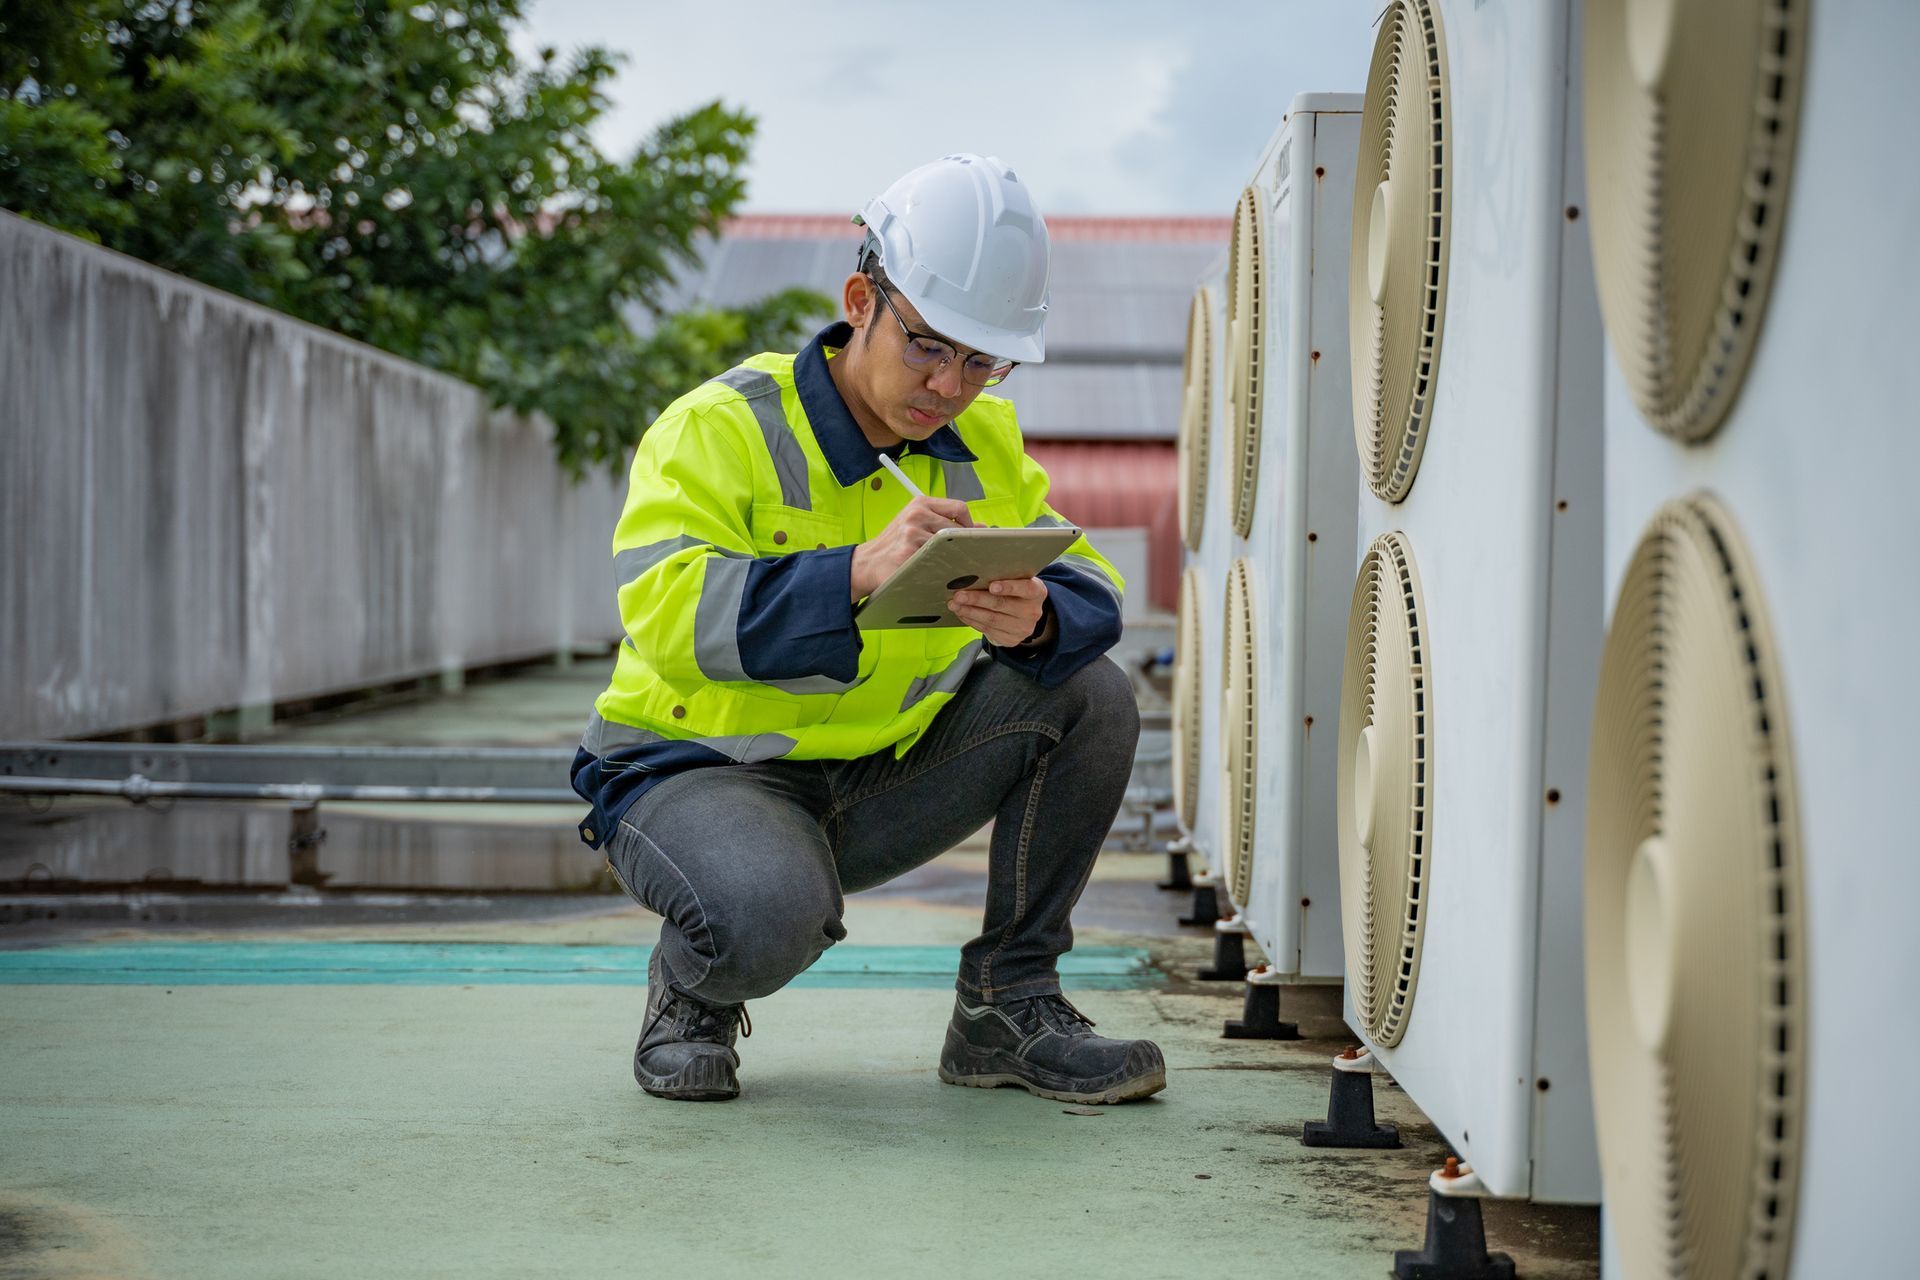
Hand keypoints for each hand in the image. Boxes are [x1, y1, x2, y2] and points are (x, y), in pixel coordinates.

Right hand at [850, 496, 973, 599]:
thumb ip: (946, 521)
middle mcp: (916, 515)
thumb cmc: (896, 543)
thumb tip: (981, 527)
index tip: (969, 537)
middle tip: (963, 554)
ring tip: (946, 563)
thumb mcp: (917, 523)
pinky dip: (941, 568)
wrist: (868, 562)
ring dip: (952, 557)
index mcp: (920, 503)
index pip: (959, 508)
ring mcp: (912, 534)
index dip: (969, 524)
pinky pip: (936, 561)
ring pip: (949, 546)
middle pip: (957, 528)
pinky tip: (936, 571)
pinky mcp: (908, 553)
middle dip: (962, 544)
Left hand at [950, 576, 1050, 647]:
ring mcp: (1022, 628)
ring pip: (991, 620)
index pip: (1025, 588)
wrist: (1025, 616)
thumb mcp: (1018, 581)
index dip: (1009, 587)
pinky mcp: (1010, 640)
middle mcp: (1032, 611)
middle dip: (977, 599)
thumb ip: (1005, 576)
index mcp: (1036, 592)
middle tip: (959, 595)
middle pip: (1001, 605)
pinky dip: (971, 620)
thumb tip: (976, 572)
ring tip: (954, 604)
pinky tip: (962, 613)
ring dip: (969, 611)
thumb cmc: (1017, 592)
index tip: (992, 586)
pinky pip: (987, 630)